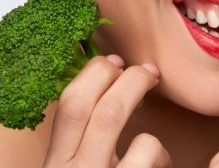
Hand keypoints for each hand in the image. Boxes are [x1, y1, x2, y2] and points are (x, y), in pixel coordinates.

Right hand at [42, 55, 171, 167]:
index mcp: (56, 163)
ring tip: (150, 141)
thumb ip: (80, 143)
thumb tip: (107, 86)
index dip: (93, 75)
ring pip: (132, 134)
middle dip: (129, 80)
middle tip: (148, 71)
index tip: (114, 61)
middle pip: (102, 109)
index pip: (69, 106)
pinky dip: (162, 157)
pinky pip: (150, 156)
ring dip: (149, 131)